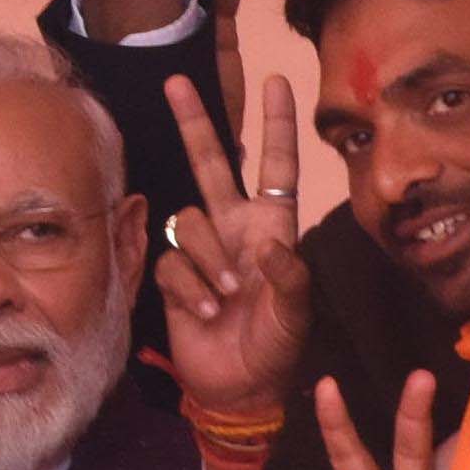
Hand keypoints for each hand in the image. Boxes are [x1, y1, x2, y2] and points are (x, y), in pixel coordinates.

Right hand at [155, 79, 316, 426]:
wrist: (239, 388)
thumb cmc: (277, 347)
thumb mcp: (297, 313)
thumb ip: (289, 276)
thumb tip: (267, 244)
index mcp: (273, 227)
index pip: (277, 166)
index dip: (277, 125)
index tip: (277, 82)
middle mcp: (236, 228)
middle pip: (213, 164)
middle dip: (194, 123)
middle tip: (176, 81)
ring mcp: (203, 251)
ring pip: (190, 221)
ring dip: (208, 259)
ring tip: (226, 297)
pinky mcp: (173, 277)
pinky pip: (171, 262)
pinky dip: (190, 287)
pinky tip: (206, 311)